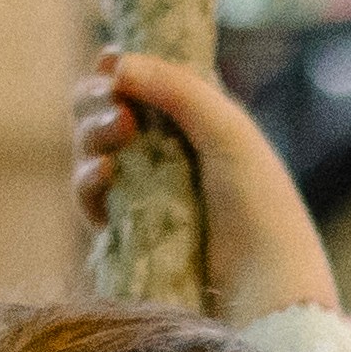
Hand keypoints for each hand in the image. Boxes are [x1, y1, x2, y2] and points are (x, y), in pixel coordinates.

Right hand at [78, 50, 337, 323]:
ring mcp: (144, 196)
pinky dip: (88, 180)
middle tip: (114, 99)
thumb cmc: (260, 210)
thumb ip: (178, 88)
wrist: (261, 292)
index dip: (123, 69)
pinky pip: (90, 197)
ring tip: (118, 132)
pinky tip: (105, 173)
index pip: (148, 85)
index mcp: (201, 126)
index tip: (111, 59)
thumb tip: (115, 63)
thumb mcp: (230, 132)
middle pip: (108, 112)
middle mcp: (169, 157)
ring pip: (91, 151)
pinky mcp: (124, 235)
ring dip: (91, 134)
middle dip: (99, 98)